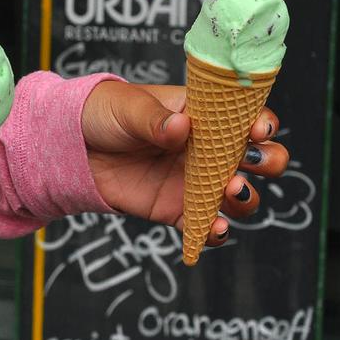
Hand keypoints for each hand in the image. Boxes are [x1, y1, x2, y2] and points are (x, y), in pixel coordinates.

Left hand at [82, 81, 288, 245]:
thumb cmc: (103, 115)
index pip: (245, 117)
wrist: (72, 149)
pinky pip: (205, 225)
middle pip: (258, 157)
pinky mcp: (176, 208)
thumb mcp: (127, 108)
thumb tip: (181, 128)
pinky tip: (214, 228)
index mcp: (202, 114)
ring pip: (239, 194)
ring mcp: (195, 181)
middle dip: (267, 161)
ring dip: (245, 196)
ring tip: (230, 189)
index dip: (261, 123)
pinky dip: (216, 231)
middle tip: (249, 162)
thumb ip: (155, 120)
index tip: (256, 130)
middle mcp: (207, 149)